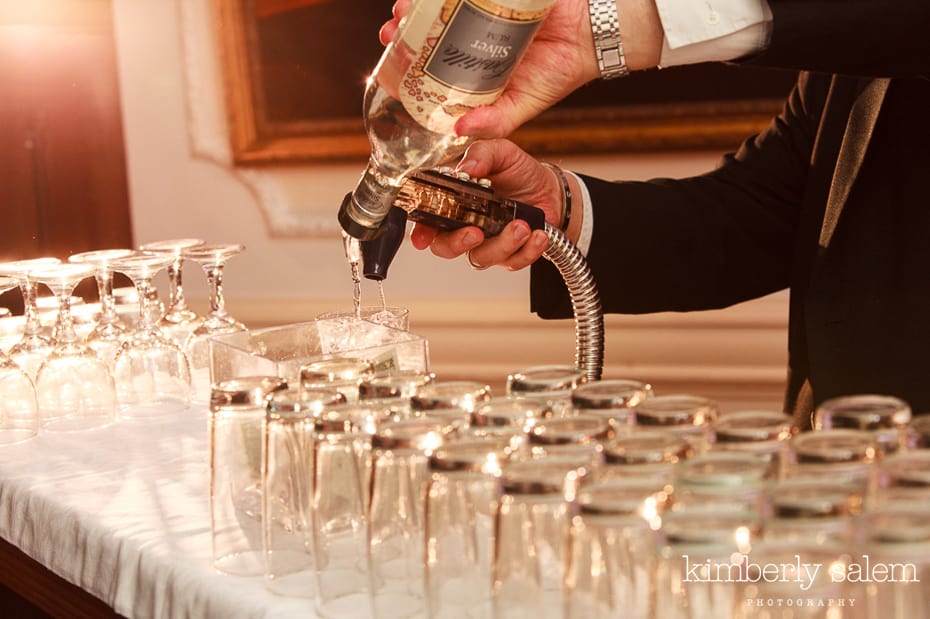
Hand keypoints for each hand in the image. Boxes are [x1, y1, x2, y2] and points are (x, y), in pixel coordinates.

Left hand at [380, 1, 662, 138]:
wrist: (593, 36)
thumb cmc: (560, 72)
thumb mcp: (523, 106)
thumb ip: (495, 123)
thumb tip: (458, 132)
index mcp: (475, 69)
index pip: (432, 67)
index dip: (410, 65)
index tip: (392, 64)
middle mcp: (473, 39)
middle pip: (429, 32)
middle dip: (406, 31)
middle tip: (393, 31)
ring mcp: (481, 12)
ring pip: (441, 6)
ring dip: (418, 5)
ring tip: (405, 7)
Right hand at [409, 139, 563, 270]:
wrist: (550, 188)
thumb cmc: (518, 172)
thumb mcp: (501, 153)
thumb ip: (483, 153)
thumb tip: (467, 167)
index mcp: (454, 202)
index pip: (428, 221)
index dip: (421, 232)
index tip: (422, 239)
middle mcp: (465, 226)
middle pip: (446, 247)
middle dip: (457, 243)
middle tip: (475, 232)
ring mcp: (487, 243)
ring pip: (482, 257)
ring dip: (502, 244)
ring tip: (521, 226)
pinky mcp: (510, 254)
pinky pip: (513, 262)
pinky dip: (527, 251)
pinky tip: (537, 235)